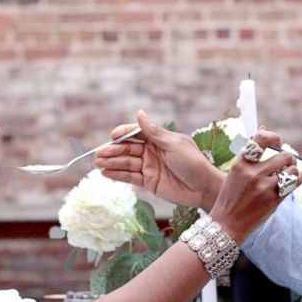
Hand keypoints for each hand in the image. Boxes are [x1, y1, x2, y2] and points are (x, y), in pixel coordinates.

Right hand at [95, 110, 224, 209]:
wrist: (204, 188)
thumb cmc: (193, 163)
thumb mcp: (174, 144)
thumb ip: (154, 132)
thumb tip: (139, 113)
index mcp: (159, 139)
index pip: (137, 133)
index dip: (124, 133)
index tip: (113, 136)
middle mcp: (152, 151)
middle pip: (128, 149)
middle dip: (113, 151)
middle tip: (99, 154)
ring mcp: (149, 166)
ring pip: (127, 163)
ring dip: (112, 163)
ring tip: (98, 163)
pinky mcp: (149, 182)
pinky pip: (130, 177)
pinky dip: (118, 175)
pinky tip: (106, 173)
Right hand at [209, 129, 301, 243]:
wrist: (227, 224)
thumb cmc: (230, 197)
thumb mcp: (235, 172)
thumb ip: (250, 154)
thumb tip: (263, 129)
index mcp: (241, 164)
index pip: (261, 140)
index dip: (273, 137)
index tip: (276, 141)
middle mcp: (254, 174)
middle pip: (283, 155)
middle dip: (287, 158)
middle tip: (285, 163)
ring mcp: (265, 188)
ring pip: (291, 170)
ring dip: (292, 170)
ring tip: (286, 174)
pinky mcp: (274, 200)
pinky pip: (294, 184)